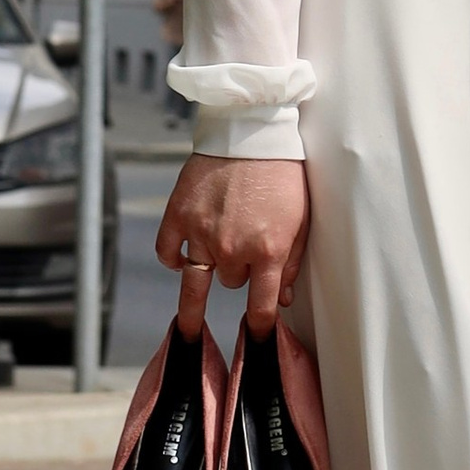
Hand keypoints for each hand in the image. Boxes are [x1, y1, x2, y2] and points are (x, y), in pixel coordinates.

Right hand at [154, 153, 309, 336]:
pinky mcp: (178, 215)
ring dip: (212, 267)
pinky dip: (174, 258)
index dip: (259, 327)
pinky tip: (183, 258)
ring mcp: (201, 233)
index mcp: (268, 250)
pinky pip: (167, 254)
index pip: (260, 307)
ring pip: (201, 277)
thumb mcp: (302, 218)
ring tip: (208, 277)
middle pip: (231, 284)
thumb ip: (292, 262)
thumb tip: (282, 298)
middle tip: (248, 244)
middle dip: (240, 270)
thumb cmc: (283, 172)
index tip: (255, 340)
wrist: (252, 130)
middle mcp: (232, 247)